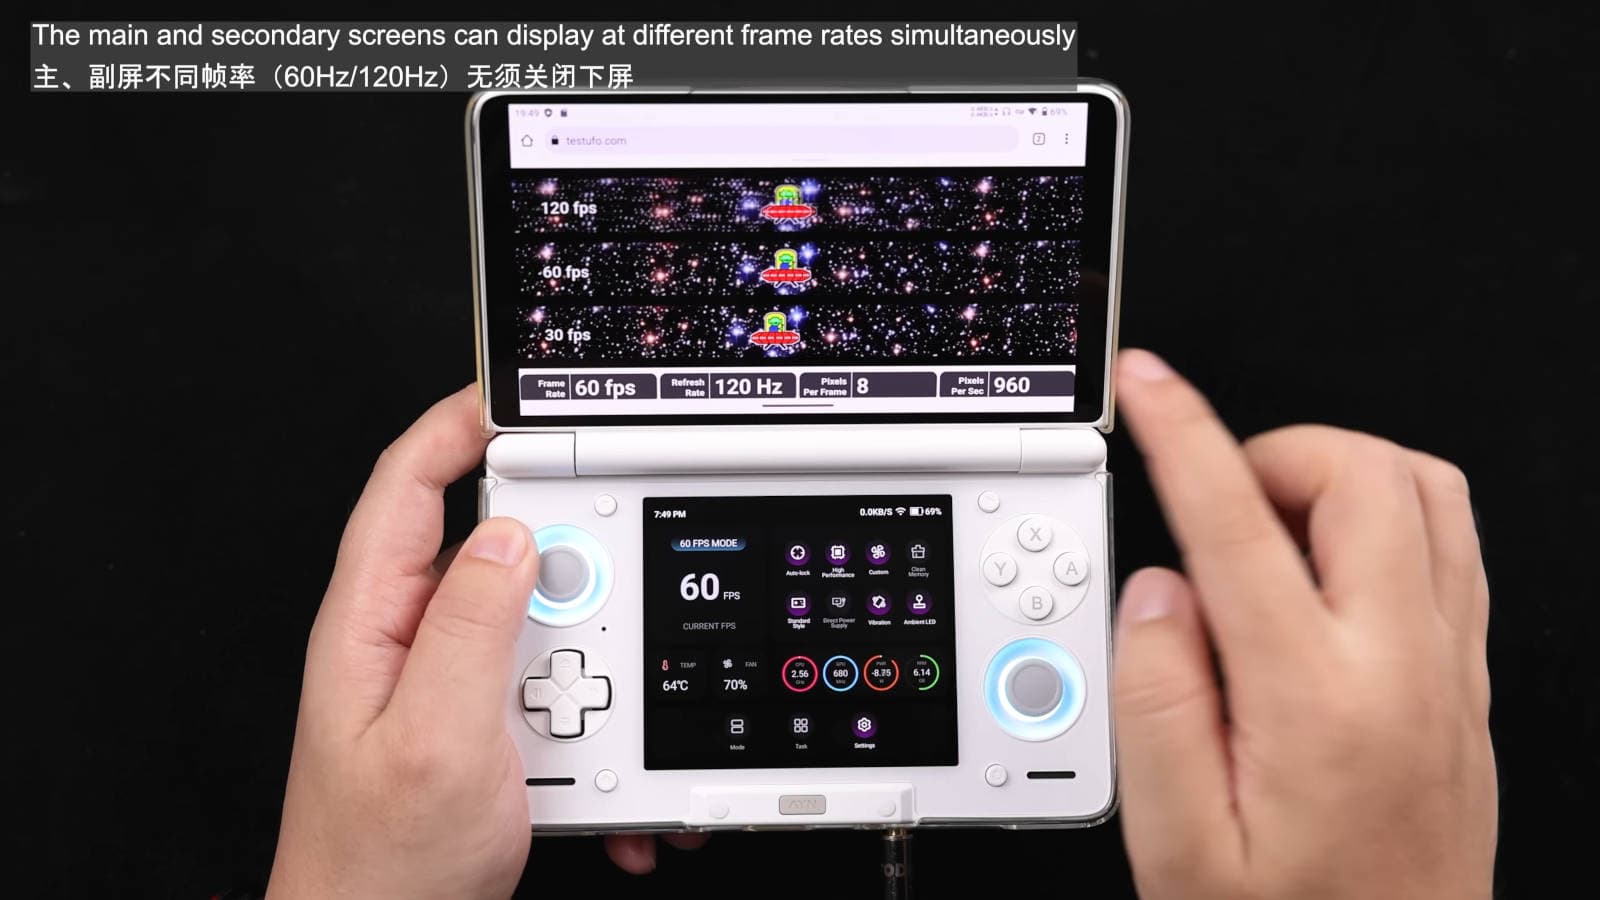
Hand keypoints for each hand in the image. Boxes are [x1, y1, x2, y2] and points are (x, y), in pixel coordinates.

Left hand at [266, 387, 699, 898]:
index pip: (403, 486)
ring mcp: (448, 682)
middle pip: (491, 546)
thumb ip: (471, 628)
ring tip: (600, 705)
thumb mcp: (436, 740)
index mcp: (371, 624)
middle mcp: (407, 641)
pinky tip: (605, 772)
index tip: (515, 395)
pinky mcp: (486, 723)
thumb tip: (507, 535)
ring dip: (588, 657)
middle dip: (561, 561)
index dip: (454, 425)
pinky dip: (593, 722)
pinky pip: (552, 689)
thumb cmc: (379, 868)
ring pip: (536, 619)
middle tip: (600, 584)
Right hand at [1110, 349, 1496, 899]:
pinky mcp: (1468, 684)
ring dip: (1341, 472)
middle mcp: (1400, 668)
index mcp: (1314, 701)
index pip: (1237, 523)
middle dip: (1274, 446)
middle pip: (1365, 475)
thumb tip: (1155, 594)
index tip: (1149, 386)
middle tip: (1214, 491)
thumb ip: (1154, 703)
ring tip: (1271, 518)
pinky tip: (1332, 557)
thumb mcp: (1178, 846)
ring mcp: (1450, 671)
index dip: (1182, 433)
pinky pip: (1454, 546)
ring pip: (1430, 493)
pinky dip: (1389, 513)